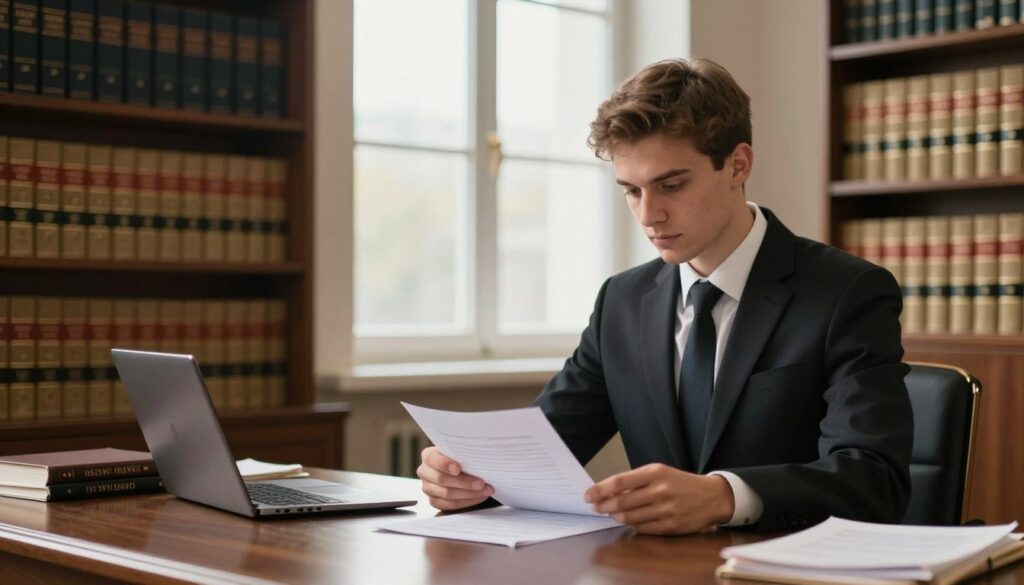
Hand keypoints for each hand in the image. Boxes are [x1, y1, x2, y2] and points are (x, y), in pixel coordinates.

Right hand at [417, 446, 493, 510]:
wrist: (462, 468)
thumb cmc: (461, 457)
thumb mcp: (460, 451)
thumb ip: (463, 452)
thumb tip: (478, 456)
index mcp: (428, 456)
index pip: (432, 459)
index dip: (445, 464)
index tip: (458, 468)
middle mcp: (425, 472)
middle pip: (441, 479)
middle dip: (464, 482)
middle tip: (481, 483)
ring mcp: (428, 488)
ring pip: (447, 494)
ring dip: (469, 493)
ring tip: (485, 490)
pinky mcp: (434, 501)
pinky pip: (450, 505)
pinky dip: (467, 501)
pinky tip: (479, 497)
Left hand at [584, 463, 734, 534]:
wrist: (710, 497)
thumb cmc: (680, 483)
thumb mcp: (659, 472)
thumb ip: (635, 481)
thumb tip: (607, 492)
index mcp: (655, 473)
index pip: (619, 482)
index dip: (600, 490)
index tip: (588, 495)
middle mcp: (660, 491)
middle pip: (621, 502)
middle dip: (604, 506)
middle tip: (597, 507)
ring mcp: (666, 510)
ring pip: (630, 517)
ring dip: (616, 517)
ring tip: (612, 513)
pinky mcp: (671, 526)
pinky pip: (642, 528)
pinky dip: (632, 525)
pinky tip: (629, 520)